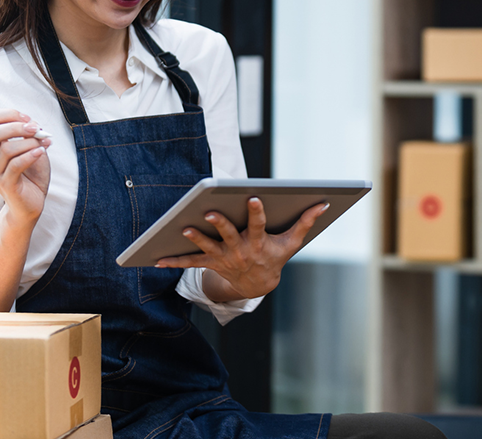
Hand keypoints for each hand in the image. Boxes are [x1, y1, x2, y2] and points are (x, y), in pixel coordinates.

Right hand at [0, 108, 51, 225]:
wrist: (32, 204)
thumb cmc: (32, 176)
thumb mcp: (32, 150)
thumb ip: (31, 136)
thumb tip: (34, 123)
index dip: (8, 115)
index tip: (27, 118)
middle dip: (15, 127)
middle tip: (36, 128)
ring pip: (7, 149)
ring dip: (29, 142)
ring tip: (44, 144)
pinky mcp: (6, 185)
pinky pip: (16, 165)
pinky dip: (31, 155)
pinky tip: (41, 152)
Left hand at [155, 197, 329, 299]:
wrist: (258, 285)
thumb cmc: (275, 257)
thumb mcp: (292, 242)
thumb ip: (305, 222)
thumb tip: (324, 203)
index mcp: (259, 243)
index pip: (258, 226)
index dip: (256, 212)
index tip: (251, 197)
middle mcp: (240, 251)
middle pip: (228, 235)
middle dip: (220, 224)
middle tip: (210, 212)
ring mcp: (223, 258)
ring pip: (207, 247)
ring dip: (195, 239)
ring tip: (183, 228)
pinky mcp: (210, 263)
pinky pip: (190, 262)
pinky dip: (174, 261)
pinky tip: (157, 258)